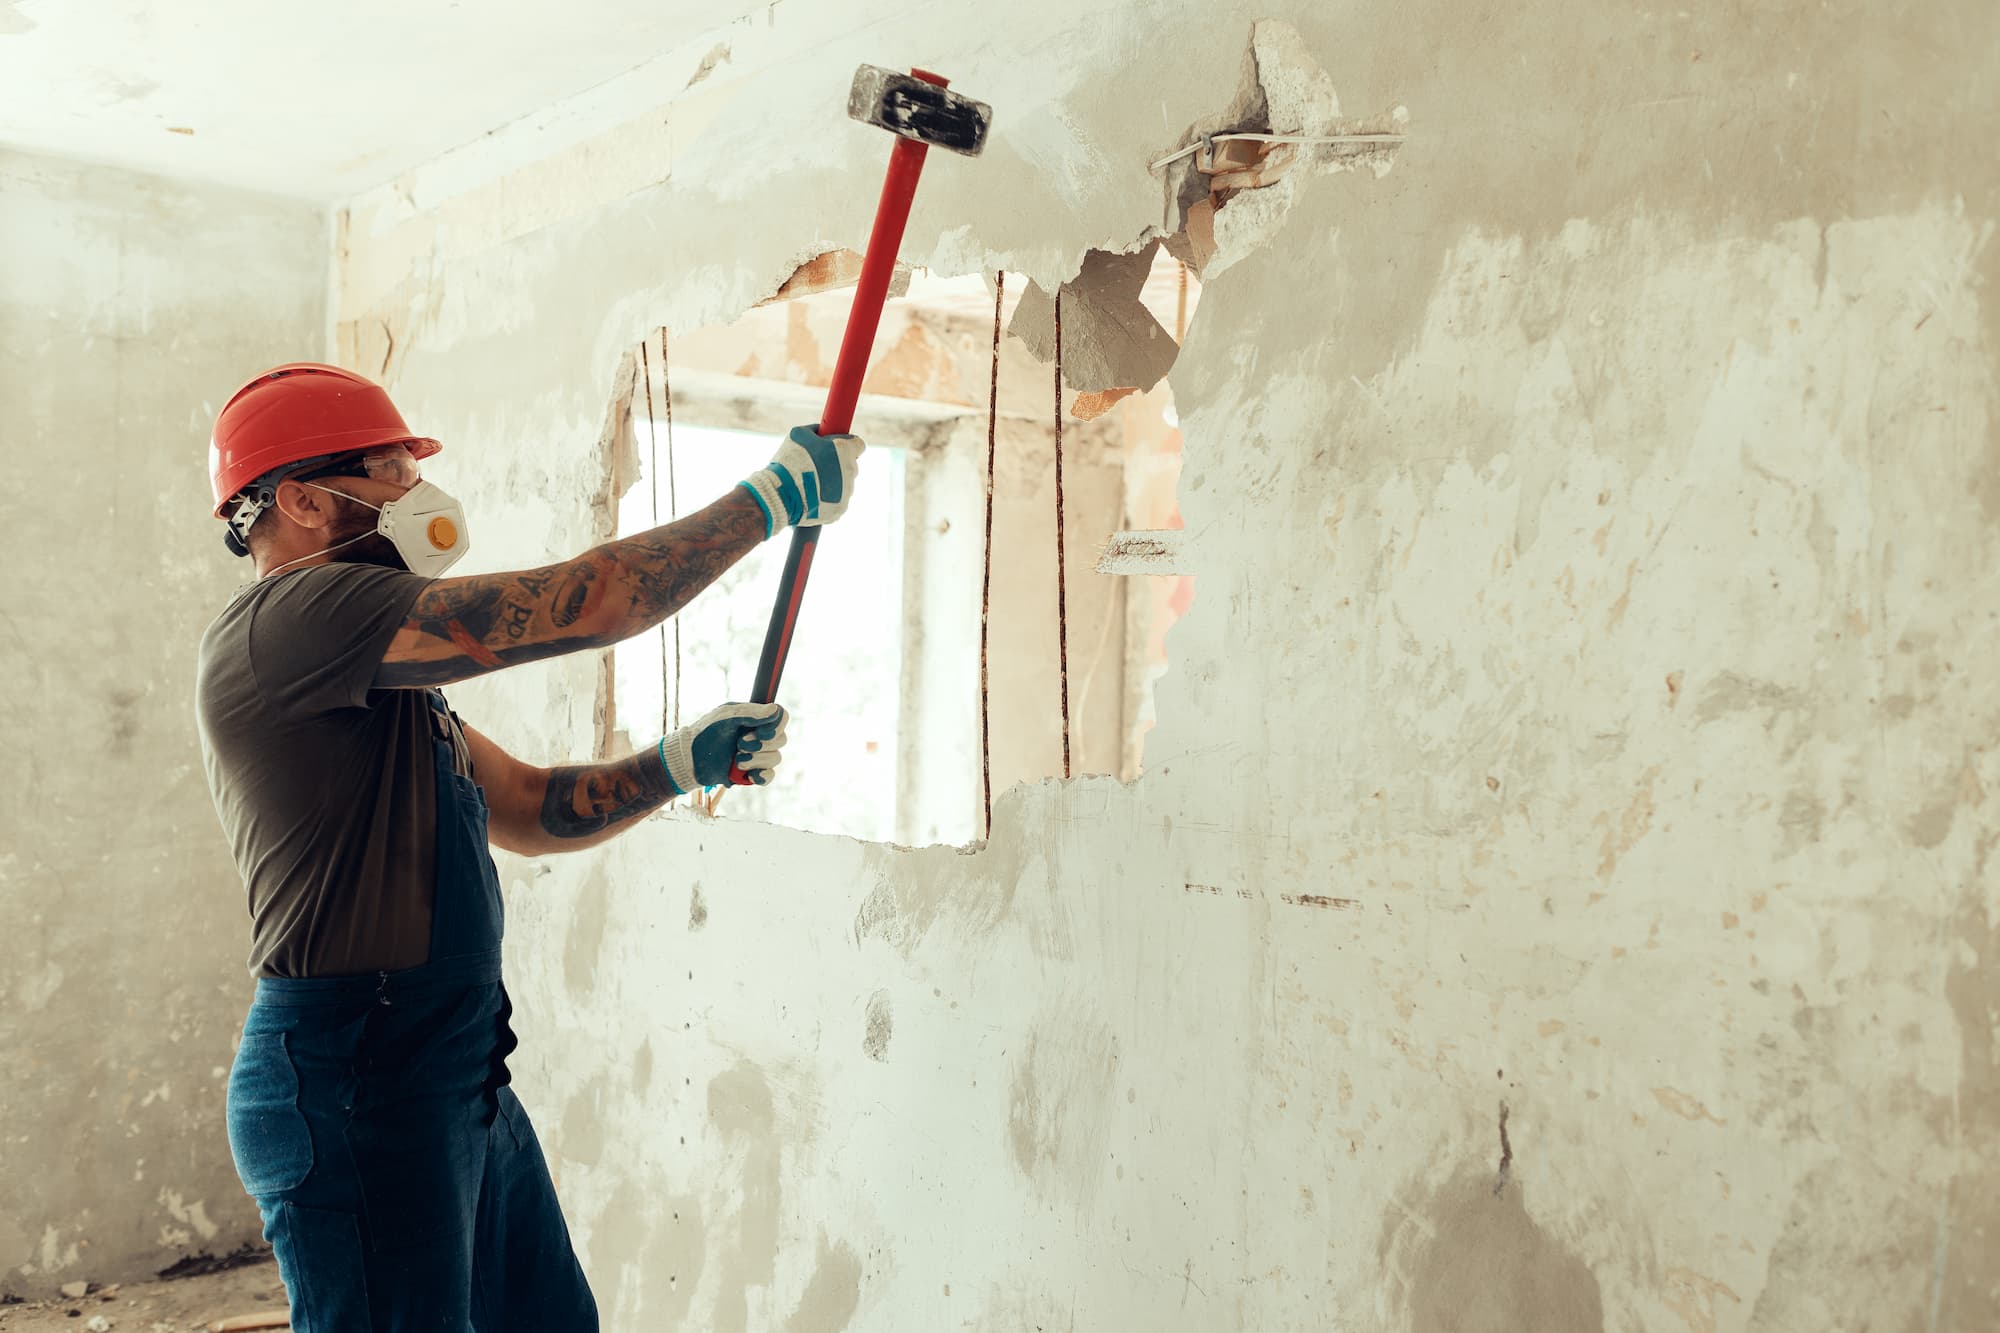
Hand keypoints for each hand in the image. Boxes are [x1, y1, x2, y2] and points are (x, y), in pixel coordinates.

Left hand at [657, 702, 787, 792]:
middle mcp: (759, 736)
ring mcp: (757, 756)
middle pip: (781, 739)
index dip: (777, 725)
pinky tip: (750, 776)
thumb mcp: (725, 716)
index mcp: (755, 719)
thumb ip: (750, 713)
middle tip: (739, 744)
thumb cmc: (705, 732)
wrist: (690, 760)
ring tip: (736, 761)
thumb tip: (775, 710)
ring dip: (756, 760)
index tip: (762, 731)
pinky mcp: (752, 773)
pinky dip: (762, 776)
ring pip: (776, 758)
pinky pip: (770, 776)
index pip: (781, 717)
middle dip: (761, 745)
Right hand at [738, 424, 864, 537]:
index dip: (848, 444)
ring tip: (809, 484)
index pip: (859, 444)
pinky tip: (811, 497)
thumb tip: (821, 431)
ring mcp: (847, 492)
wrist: (781, 495)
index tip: (836, 447)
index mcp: (844, 450)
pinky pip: (837, 501)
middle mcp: (850, 471)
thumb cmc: (789, 462)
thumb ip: (816, 431)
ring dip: (832, 483)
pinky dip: (827, 499)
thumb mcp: (798, 434)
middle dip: (837, 464)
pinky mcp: (841, 509)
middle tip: (817, 466)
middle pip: (850, 465)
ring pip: (844, 485)